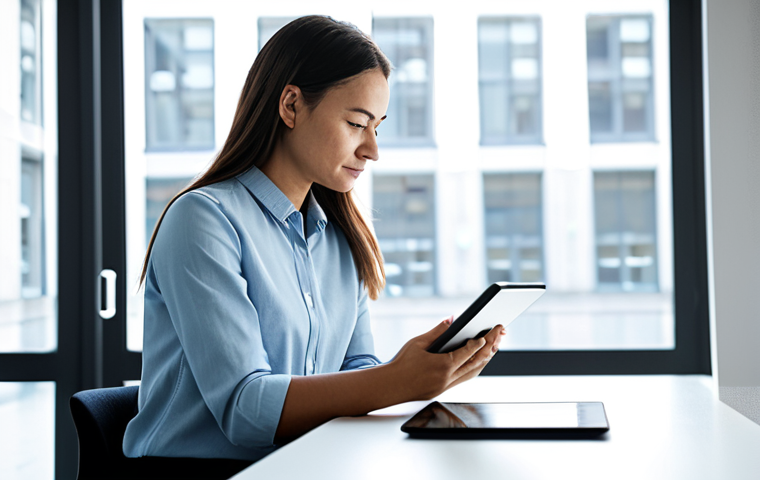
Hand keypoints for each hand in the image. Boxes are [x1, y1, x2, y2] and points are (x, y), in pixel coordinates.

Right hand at [387, 317, 505, 400]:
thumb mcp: (417, 343)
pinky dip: (474, 367)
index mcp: (442, 366)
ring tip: (494, 345)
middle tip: (499, 335)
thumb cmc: (401, 364)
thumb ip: (437, 331)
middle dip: (490, 347)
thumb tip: (451, 320)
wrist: (390, 386)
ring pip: (473, 373)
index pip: (468, 352)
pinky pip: (465, 378)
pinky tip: (478, 359)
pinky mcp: (443, 390)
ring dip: (485, 359)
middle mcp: (447, 378)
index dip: (480, 342)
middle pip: (476, 363)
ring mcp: (446, 386)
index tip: (488, 333)